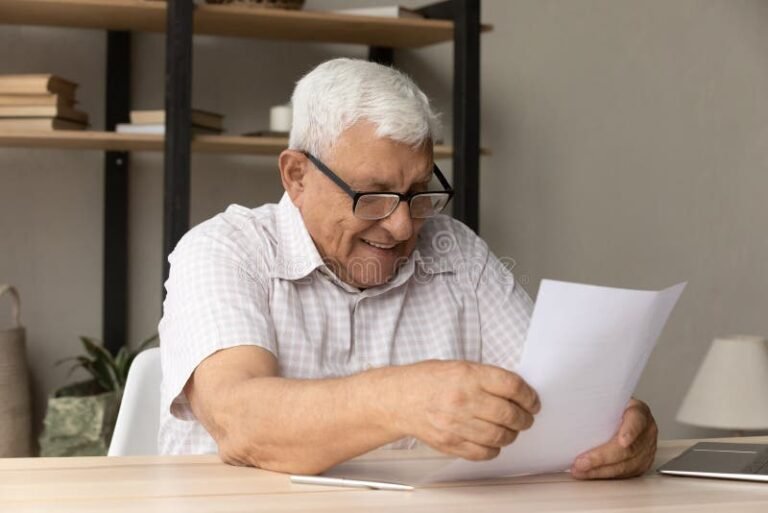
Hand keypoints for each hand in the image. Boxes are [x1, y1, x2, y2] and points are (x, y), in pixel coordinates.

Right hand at [393, 360, 540, 460]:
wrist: (399, 399)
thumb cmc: (428, 380)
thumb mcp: (459, 367)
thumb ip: (487, 378)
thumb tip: (517, 392)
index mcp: (468, 376)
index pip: (512, 386)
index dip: (529, 396)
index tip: (533, 401)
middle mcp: (463, 399)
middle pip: (510, 414)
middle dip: (524, 418)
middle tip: (525, 417)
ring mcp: (456, 424)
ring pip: (500, 436)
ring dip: (512, 434)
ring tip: (510, 429)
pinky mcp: (451, 443)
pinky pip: (483, 452)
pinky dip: (494, 449)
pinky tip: (492, 441)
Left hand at [570, 398, 657, 478]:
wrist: (621, 413)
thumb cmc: (610, 406)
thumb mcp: (605, 399)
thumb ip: (593, 403)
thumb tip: (565, 407)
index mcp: (638, 411)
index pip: (637, 420)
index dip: (630, 431)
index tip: (622, 440)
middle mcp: (646, 431)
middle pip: (628, 449)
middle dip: (602, 458)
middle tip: (582, 462)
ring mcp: (646, 449)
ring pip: (626, 466)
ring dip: (601, 471)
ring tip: (581, 470)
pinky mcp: (641, 463)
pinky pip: (625, 474)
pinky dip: (605, 475)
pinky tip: (590, 473)